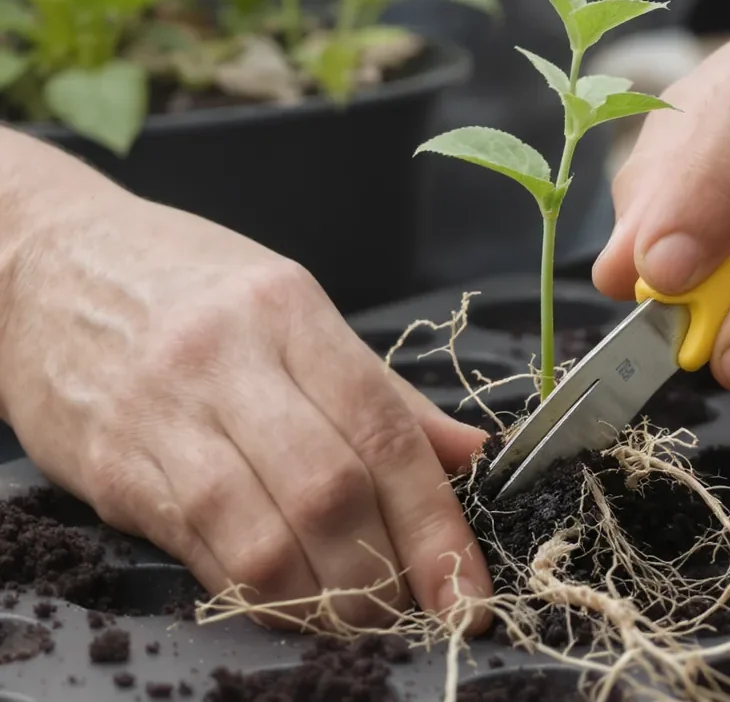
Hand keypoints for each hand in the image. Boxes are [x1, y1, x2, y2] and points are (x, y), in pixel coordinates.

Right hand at [0, 169, 492, 630]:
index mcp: (290, 312)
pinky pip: (201, 551)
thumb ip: (383, 392)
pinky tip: (290, 601)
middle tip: (411, 611)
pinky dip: (259, 595)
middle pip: (330, 492)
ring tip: (356, 617)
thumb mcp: (295, 308)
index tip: (466, 591)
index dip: (435, 524)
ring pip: (263, 538)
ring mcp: (162, 415)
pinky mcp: (113, 467)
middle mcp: (227, 359)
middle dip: (384, 575)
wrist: (47, 264)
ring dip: (324, 601)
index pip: (383, 431)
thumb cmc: (189, 285)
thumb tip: (471, 457)